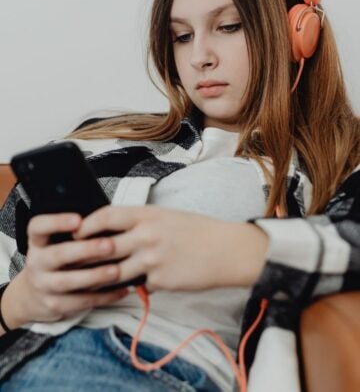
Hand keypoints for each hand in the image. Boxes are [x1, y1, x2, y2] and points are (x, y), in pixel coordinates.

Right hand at [12, 213, 128, 326]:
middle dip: (85, 250)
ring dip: (94, 276)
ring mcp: (43, 285)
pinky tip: (120, 290)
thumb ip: (76, 234)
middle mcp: (36, 263)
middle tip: (109, 245)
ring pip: (67, 282)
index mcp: (38, 242)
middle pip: (57, 255)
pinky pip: (79, 302)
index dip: (56, 222)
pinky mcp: (53, 305)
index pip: (38, 227)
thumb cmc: (56, 259)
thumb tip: (108, 222)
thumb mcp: (56, 242)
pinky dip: (102, 297)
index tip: (78, 219)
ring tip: (116, 270)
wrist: (34, 295)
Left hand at [72, 205, 233, 292]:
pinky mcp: (160, 281)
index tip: (76, 231)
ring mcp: (152, 260)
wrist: (227, 250)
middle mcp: (146, 236)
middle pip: (103, 247)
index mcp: (148, 215)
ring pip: (114, 272)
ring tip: (92, 279)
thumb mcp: (167, 216)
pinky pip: (138, 286)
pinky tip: (134, 284)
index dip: (86, 224)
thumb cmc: (199, 230)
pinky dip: (134, 285)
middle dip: (85, 255)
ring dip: (103, 277)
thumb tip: (115, 230)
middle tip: (73, 260)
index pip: (106, 216)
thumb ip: (141, 222)